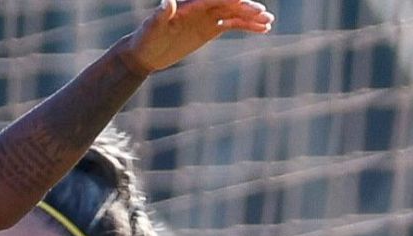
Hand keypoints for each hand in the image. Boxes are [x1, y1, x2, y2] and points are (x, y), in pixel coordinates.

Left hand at [120, 0, 273, 73]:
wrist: (144, 54)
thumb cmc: (145, 39)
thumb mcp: (151, 28)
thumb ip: (160, 15)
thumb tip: (166, 1)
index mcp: (190, 4)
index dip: (231, 0)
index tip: (246, 4)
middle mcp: (201, 7)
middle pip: (229, 4)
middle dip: (246, 8)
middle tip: (263, 14)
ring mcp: (207, 17)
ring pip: (234, 14)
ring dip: (251, 17)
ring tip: (268, 22)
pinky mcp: (209, 29)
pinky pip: (232, 25)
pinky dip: (247, 26)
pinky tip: (262, 29)